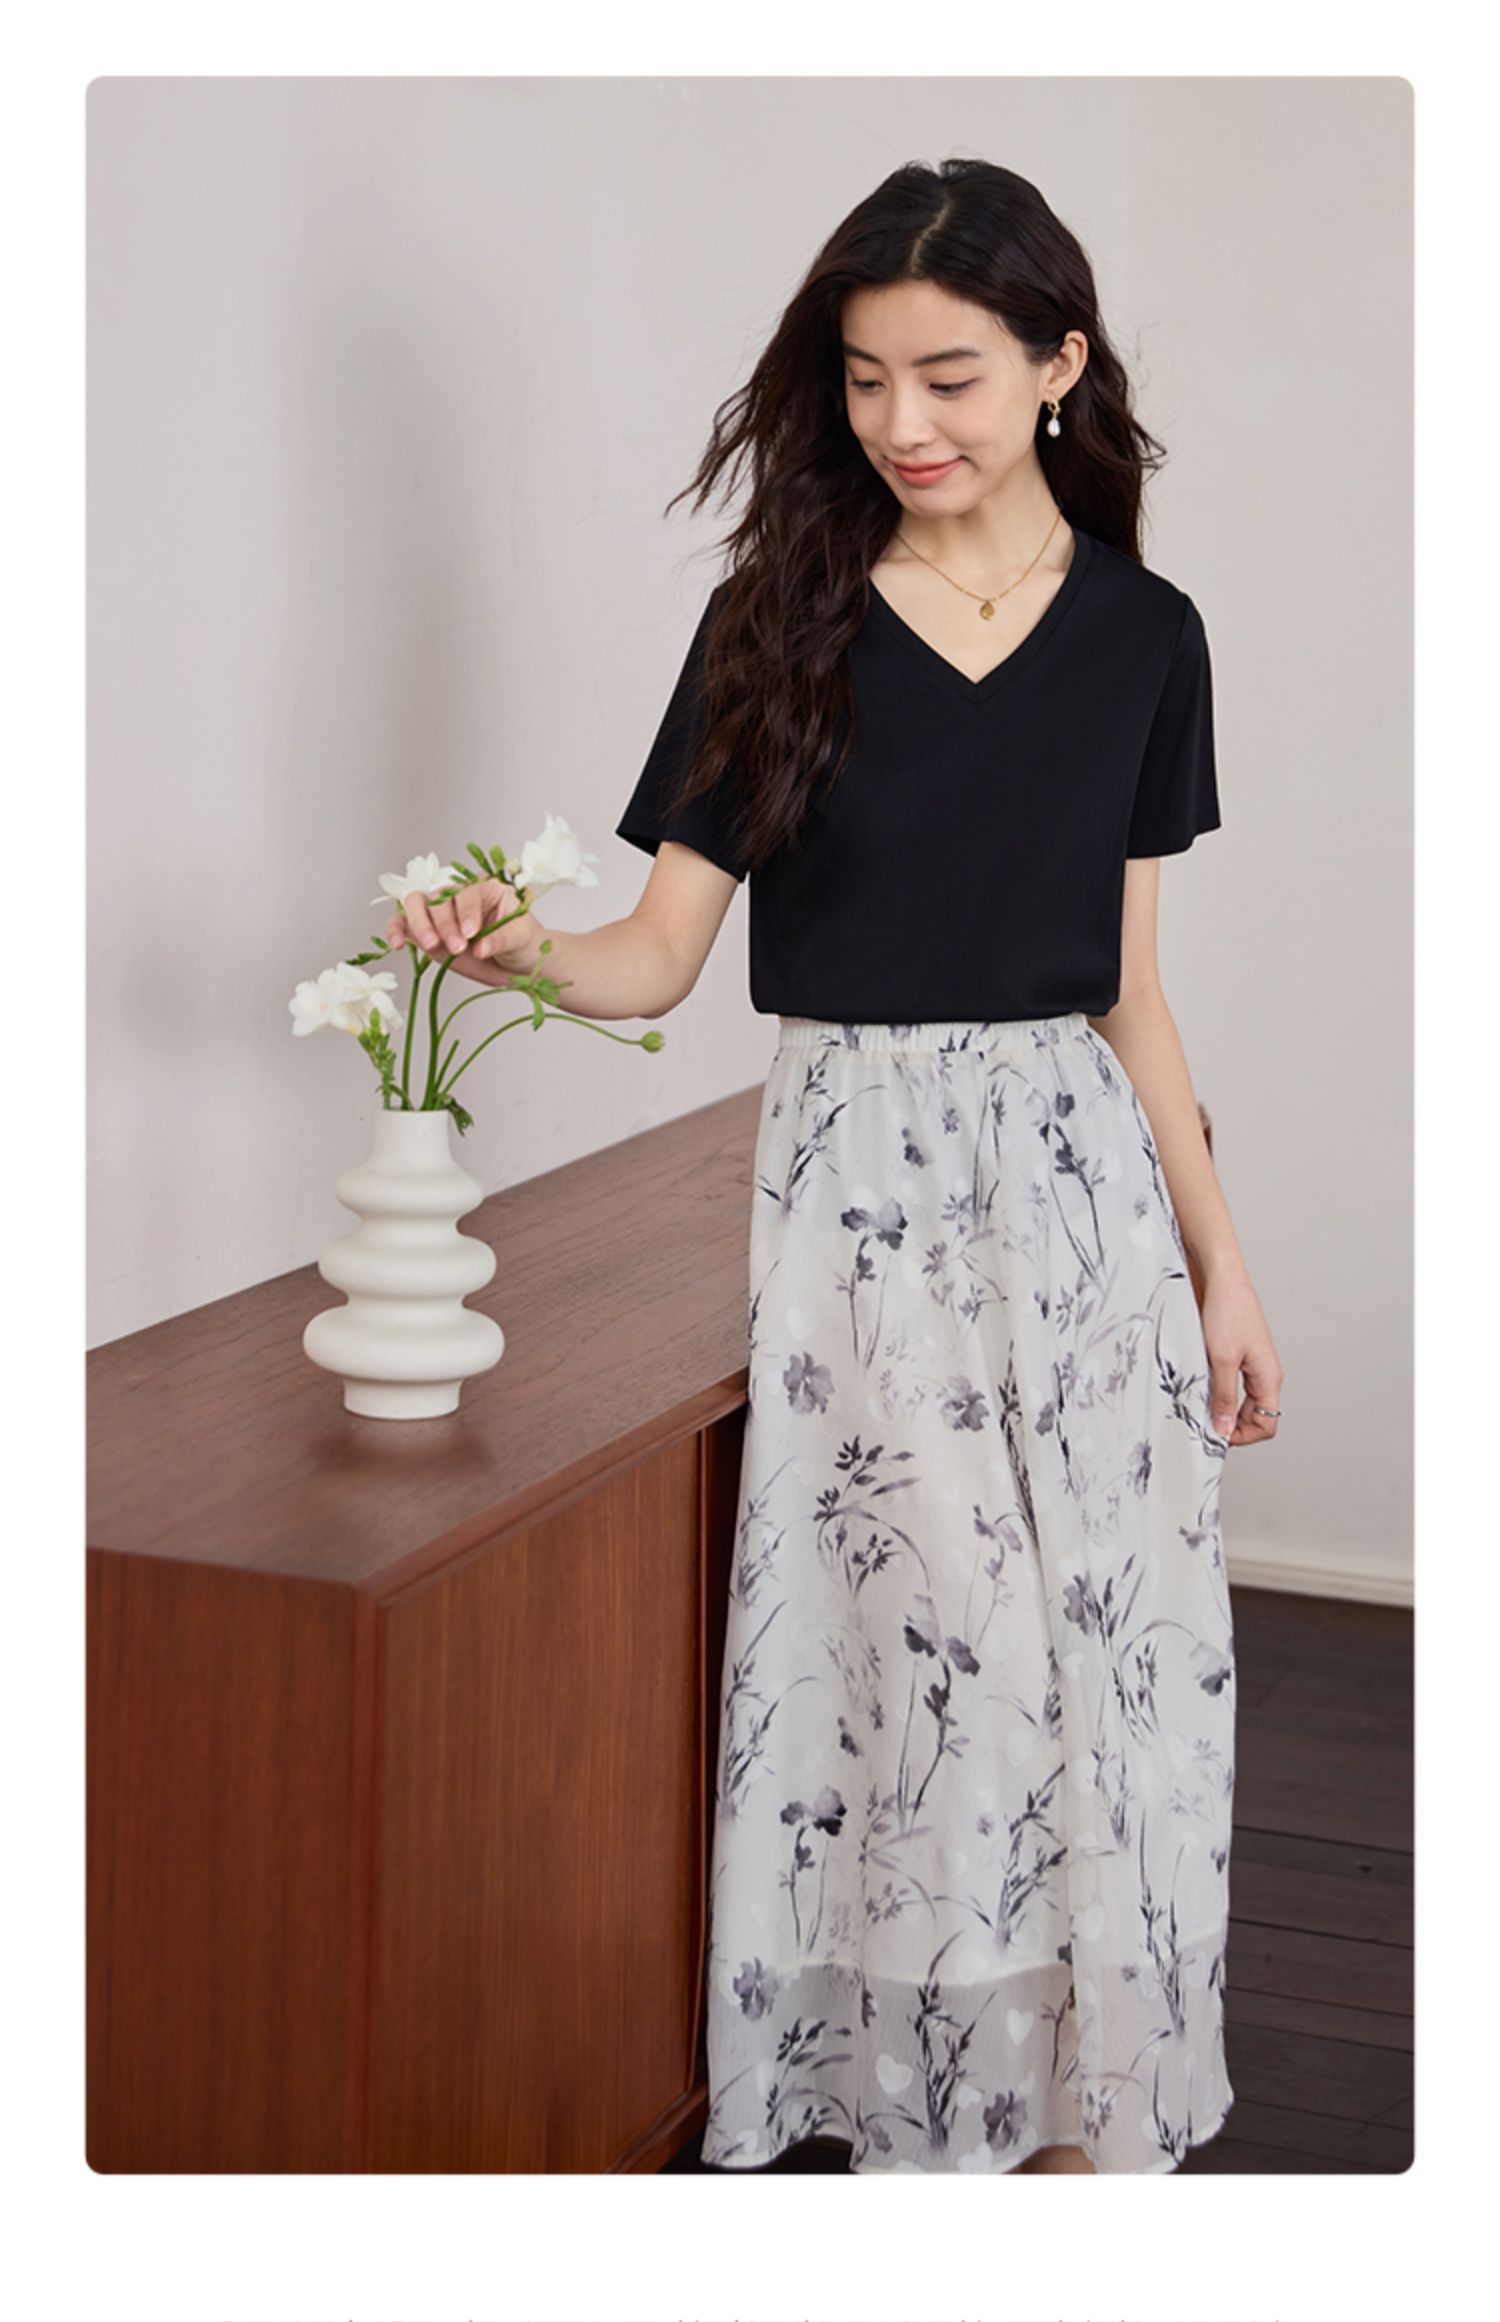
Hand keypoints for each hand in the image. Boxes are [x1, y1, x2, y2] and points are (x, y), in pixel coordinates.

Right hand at [386, 877, 539, 988]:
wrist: (516, 964)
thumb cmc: (522, 943)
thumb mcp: (521, 938)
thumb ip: (501, 939)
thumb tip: (480, 948)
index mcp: (485, 889)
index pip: (468, 892)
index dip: (467, 911)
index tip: (471, 933)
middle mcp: (458, 896)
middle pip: (439, 898)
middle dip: (445, 923)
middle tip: (457, 947)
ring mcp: (439, 912)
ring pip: (417, 905)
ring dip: (420, 925)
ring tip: (432, 946)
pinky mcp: (425, 930)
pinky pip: (403, 924)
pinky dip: (396, 930)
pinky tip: (397, 943)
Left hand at [1200, 1268, 1282, 1449]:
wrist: (1221, 1277)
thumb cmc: (1226, 1311)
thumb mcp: (1220, 1360)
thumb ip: (1224, 1397)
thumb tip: (1224, 1430)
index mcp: (1269, 1377)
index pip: (1267, 1424)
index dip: (1243, 1436)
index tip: (1216, 1435)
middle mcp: (1265, 1373)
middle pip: (1256, 1416)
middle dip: (1232, 1425)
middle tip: (1203, 1425)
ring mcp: (1253, 1364)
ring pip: (1244, 1401)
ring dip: (1224, 1409)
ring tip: (1200, 1406)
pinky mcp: (1239, 1354)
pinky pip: (1233, 1384)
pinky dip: (1219, 1392)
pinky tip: (1200, 1388)